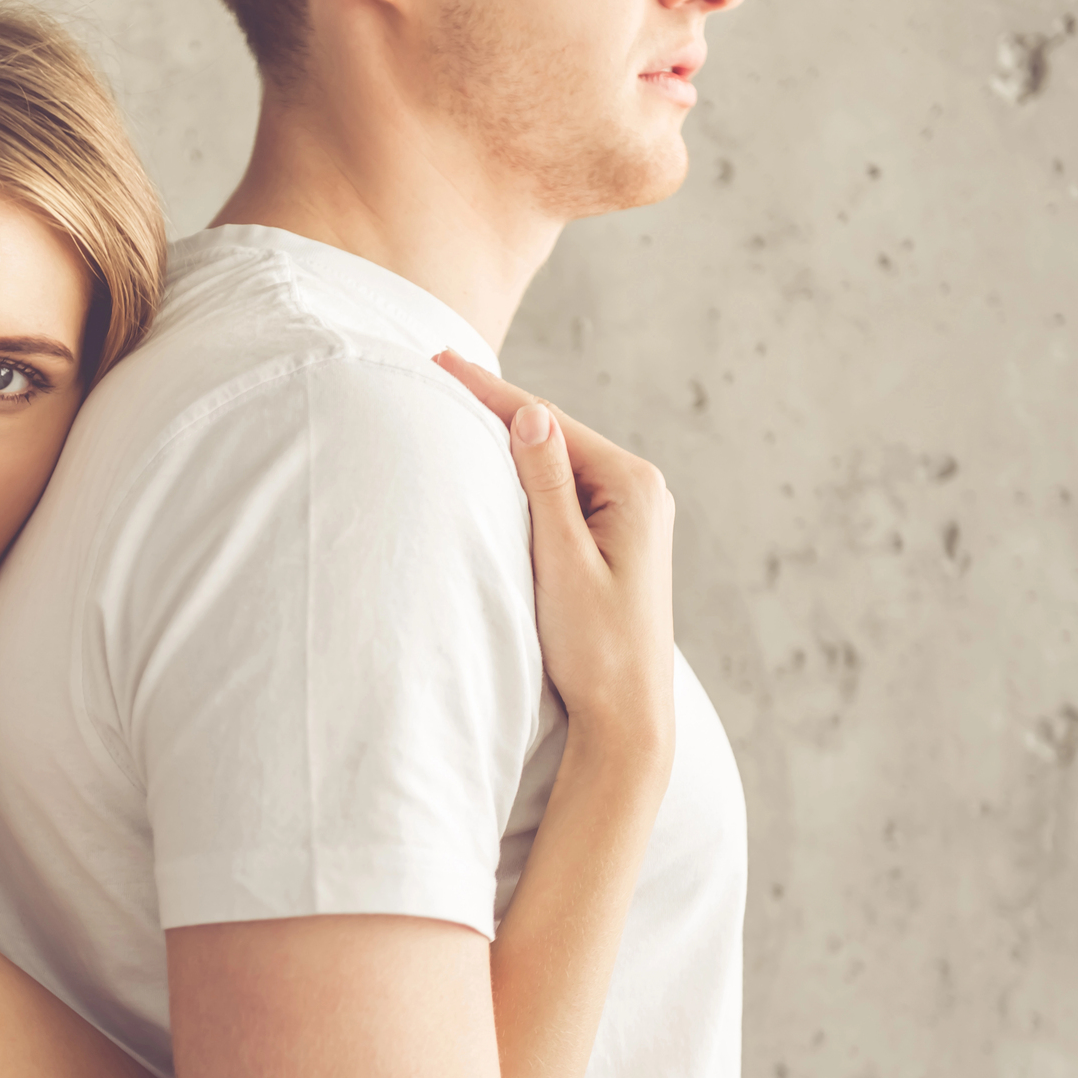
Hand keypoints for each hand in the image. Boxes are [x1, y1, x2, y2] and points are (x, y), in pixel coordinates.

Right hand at [435, 351, 675, 771]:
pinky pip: (561, 488)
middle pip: (553, 433)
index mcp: (633, 487)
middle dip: (496, 404)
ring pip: (555, 459)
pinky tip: (496, 456)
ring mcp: (629, 513)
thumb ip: (546, 485)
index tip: (441, 362)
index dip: (490, 394)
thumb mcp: (562, 561)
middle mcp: (639, 491)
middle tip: (439, 370)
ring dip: (508, 433)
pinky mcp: (613, 537)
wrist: (626, 714)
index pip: (547, 423)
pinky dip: (524, 469)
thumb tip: (531, 414)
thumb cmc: (597, 648)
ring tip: (458, 401)